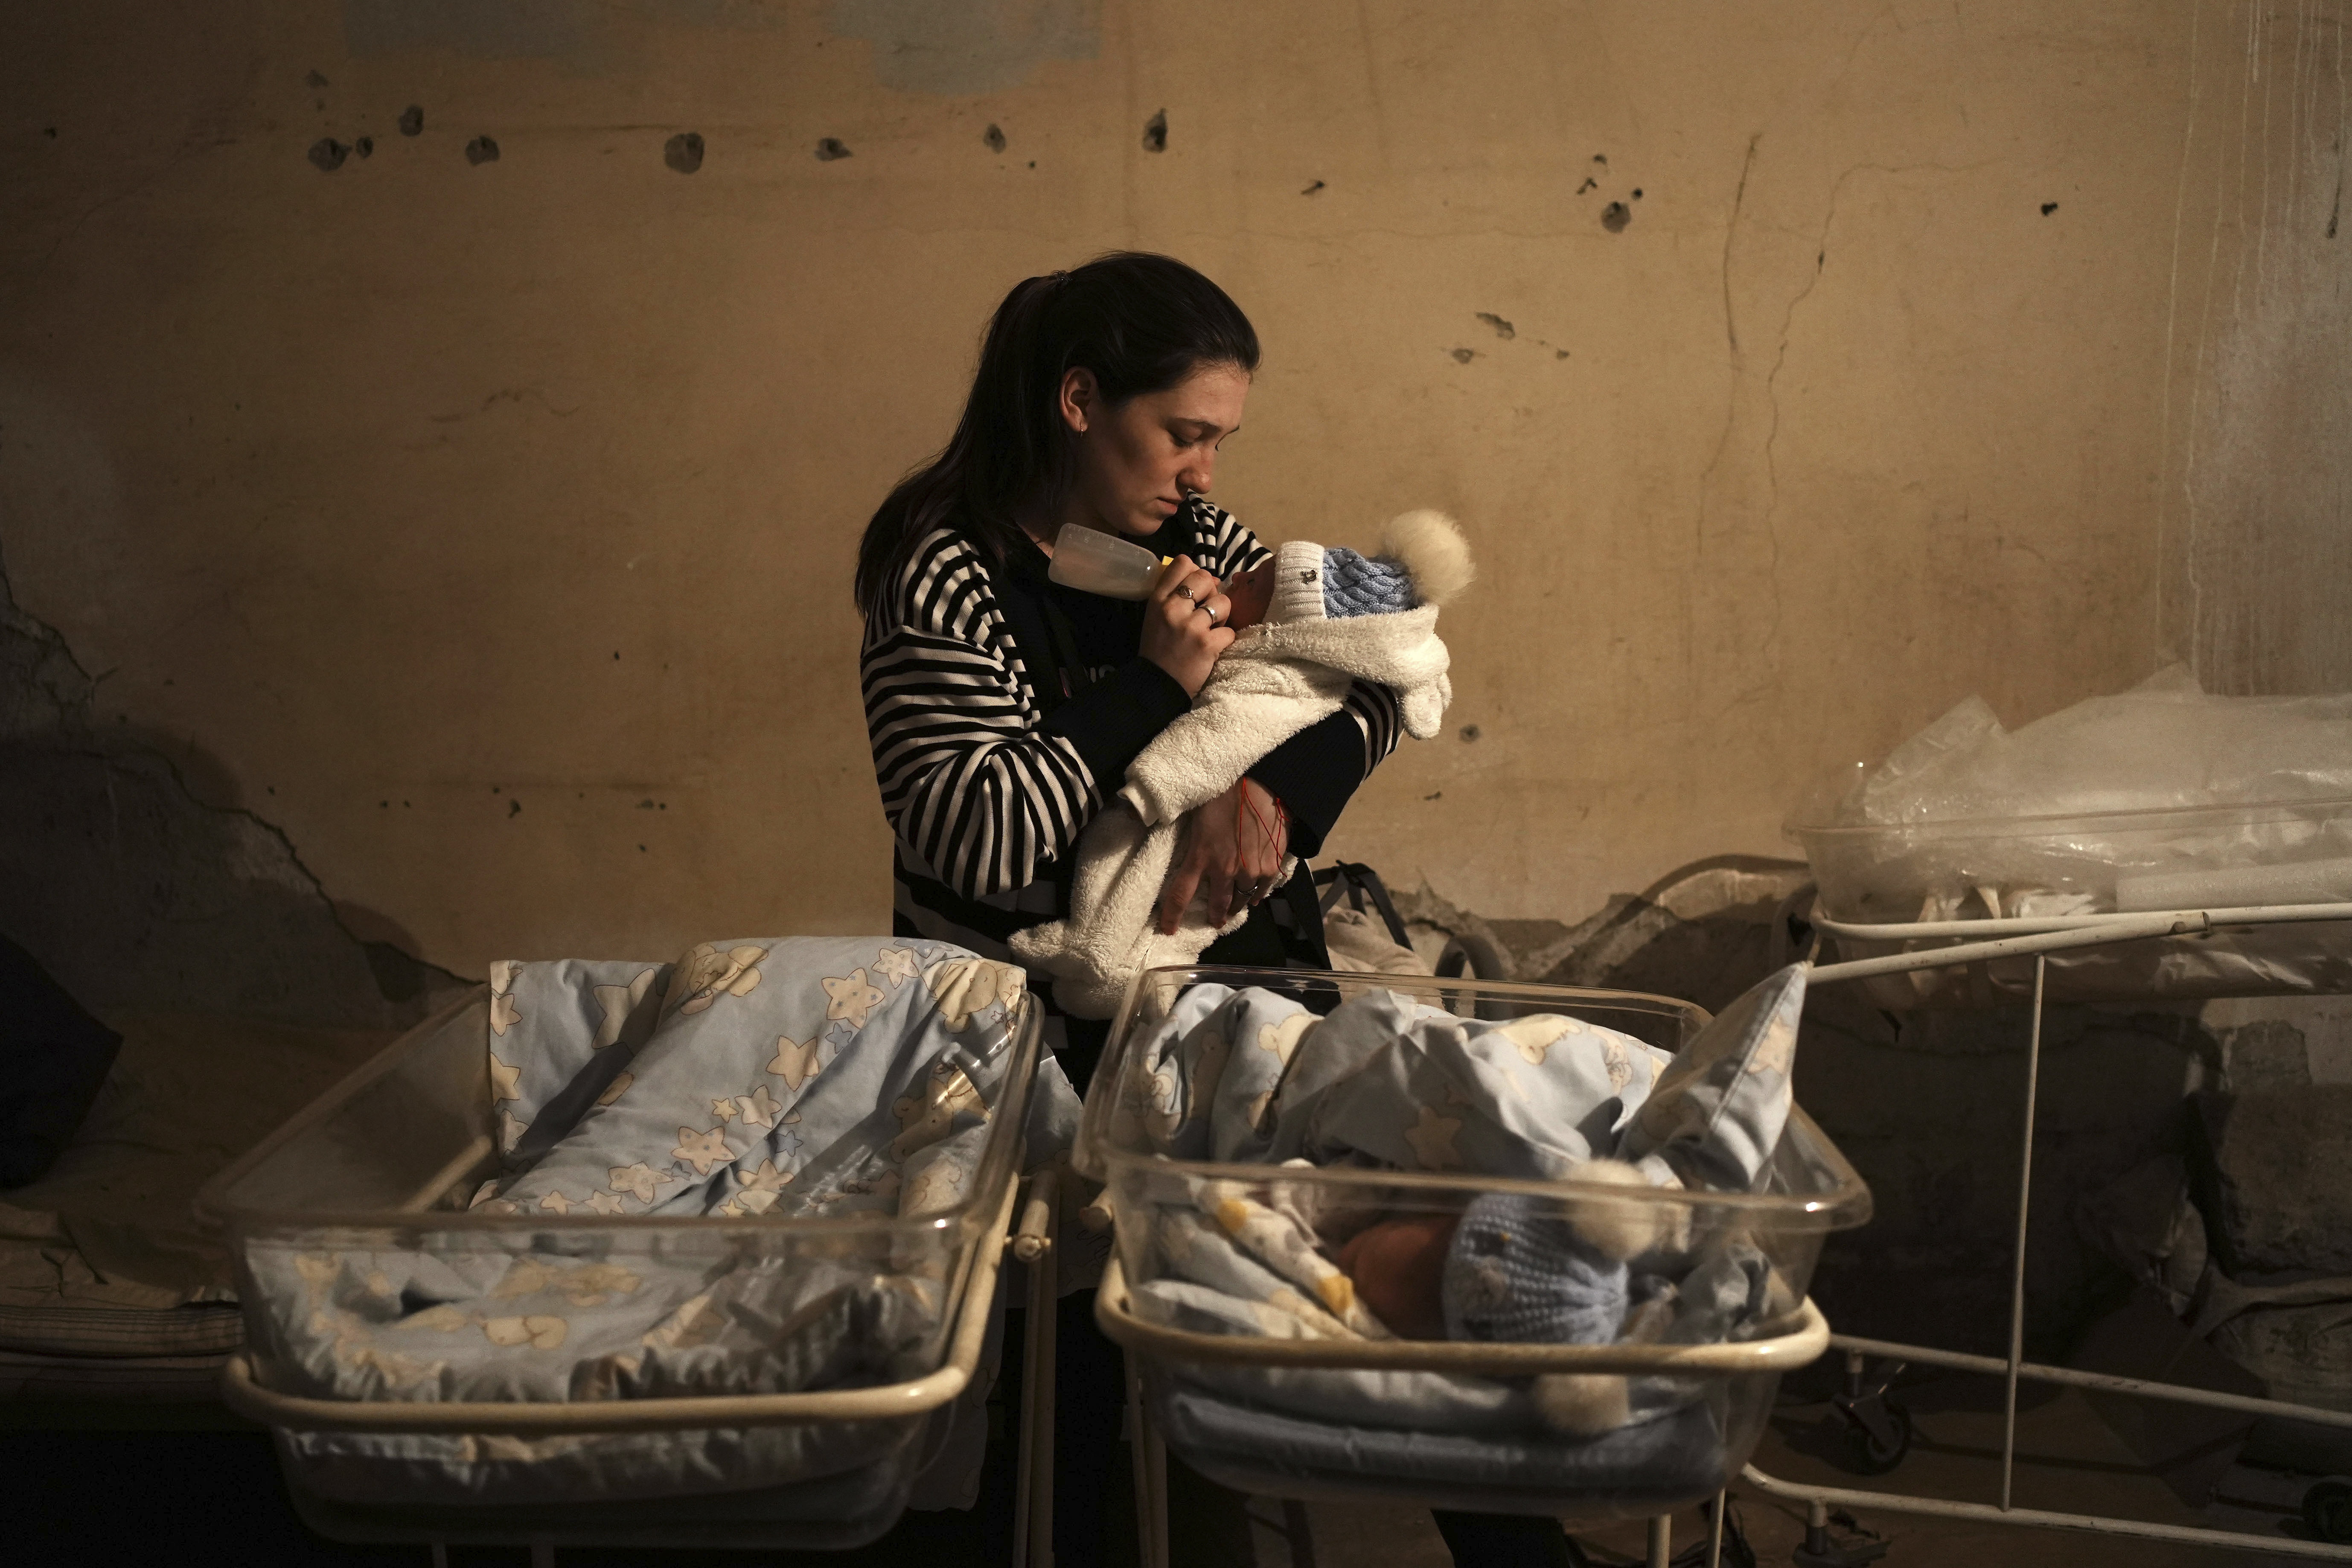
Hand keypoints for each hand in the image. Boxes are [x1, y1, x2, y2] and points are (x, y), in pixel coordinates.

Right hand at [1139, 554, 1233, 696]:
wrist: (1157, 685)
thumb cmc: (1160, 649)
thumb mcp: (1158, 616)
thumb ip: (1179, 595)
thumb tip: (1214, 580)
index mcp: (1158, 599)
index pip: (1182, 563)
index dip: (1195, 572)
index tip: (1196, 589)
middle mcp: (1172, 608)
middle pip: (1205, 577)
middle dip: (1212, 593)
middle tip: (1205, 612)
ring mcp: (1190, 626)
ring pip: (1223, 602)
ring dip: (1221, 617)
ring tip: (1209, 630)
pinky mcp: (1207, 644)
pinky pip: (1229, 630)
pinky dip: (1224, 640)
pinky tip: (1212, 648)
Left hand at [1157, 778, 1288, 935]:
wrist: (1262, 784)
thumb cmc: (1223, 792)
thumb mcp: (1190, 808)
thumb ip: (1169, 822)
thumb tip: (1130, 816)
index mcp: (1200, 857)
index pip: (1179, 895)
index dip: (1172, 917)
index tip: (1169, 930)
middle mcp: (1225, 871)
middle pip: (1217, 905)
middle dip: (1215, 916)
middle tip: (1215, 921)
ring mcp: (1251, 871)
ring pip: (1242, 900)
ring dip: (1237, 904)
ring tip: (1235, 906)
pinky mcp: (1271, 866)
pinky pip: (1263, 890)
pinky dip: (1258, 894)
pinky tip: (1256, 893)